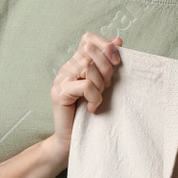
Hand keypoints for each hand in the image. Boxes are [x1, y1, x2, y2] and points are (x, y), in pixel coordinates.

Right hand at [45, 32, 122, 165]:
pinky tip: (91, 108)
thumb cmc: (90, 112)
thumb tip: (118, 40)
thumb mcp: (103, 84)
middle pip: (91, 51)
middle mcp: (66, 68)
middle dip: (107, 68)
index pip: (88, 38)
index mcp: (76, 63)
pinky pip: (85, 85)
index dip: (104, 45)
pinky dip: (94, 97)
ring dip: (100, 85)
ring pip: (88, 67)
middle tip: (108, 87)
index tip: (117, 62)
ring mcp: (60, 79)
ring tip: (97, 99)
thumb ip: (108, 63)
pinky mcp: (59, 93)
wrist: (73, 139)